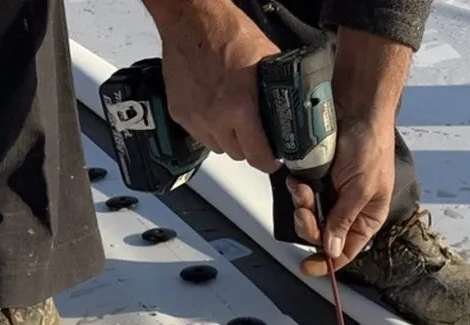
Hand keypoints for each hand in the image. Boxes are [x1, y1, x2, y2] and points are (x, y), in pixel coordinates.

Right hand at [157, 1, 279, 173]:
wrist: (191, 19)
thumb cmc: (227, 32)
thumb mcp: (266, 60)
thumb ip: (276, 90)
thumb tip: (290, 110)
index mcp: (240, 107)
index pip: (258, 156)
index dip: (268, 160)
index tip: (271, 158)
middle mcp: (216, 118)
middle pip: (238, 154)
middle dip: (248, 146)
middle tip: (253, 132)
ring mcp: (196, 118)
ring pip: (218, 147)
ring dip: (227, 138)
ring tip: (231, 117)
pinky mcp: (180, 114)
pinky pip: (199, 135)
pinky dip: (208, 127)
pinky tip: (213, 108)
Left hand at [287, 114, 395, 274]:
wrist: (356, 105)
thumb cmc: (369, 143)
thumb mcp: (361, 189)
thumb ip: (344, 221)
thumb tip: (333, 250)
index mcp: (368, 216)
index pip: (347, 250)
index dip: (327, 262)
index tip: (308, 268)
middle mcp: (350, 209)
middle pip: (322, 236)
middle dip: (309, 225)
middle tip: (304, 209)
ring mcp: (333, 193)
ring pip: (309, 217)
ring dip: (302, 206)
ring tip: (301, 188)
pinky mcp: (318, 178)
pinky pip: (302, 196)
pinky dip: (297, 191)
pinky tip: (297, 180)